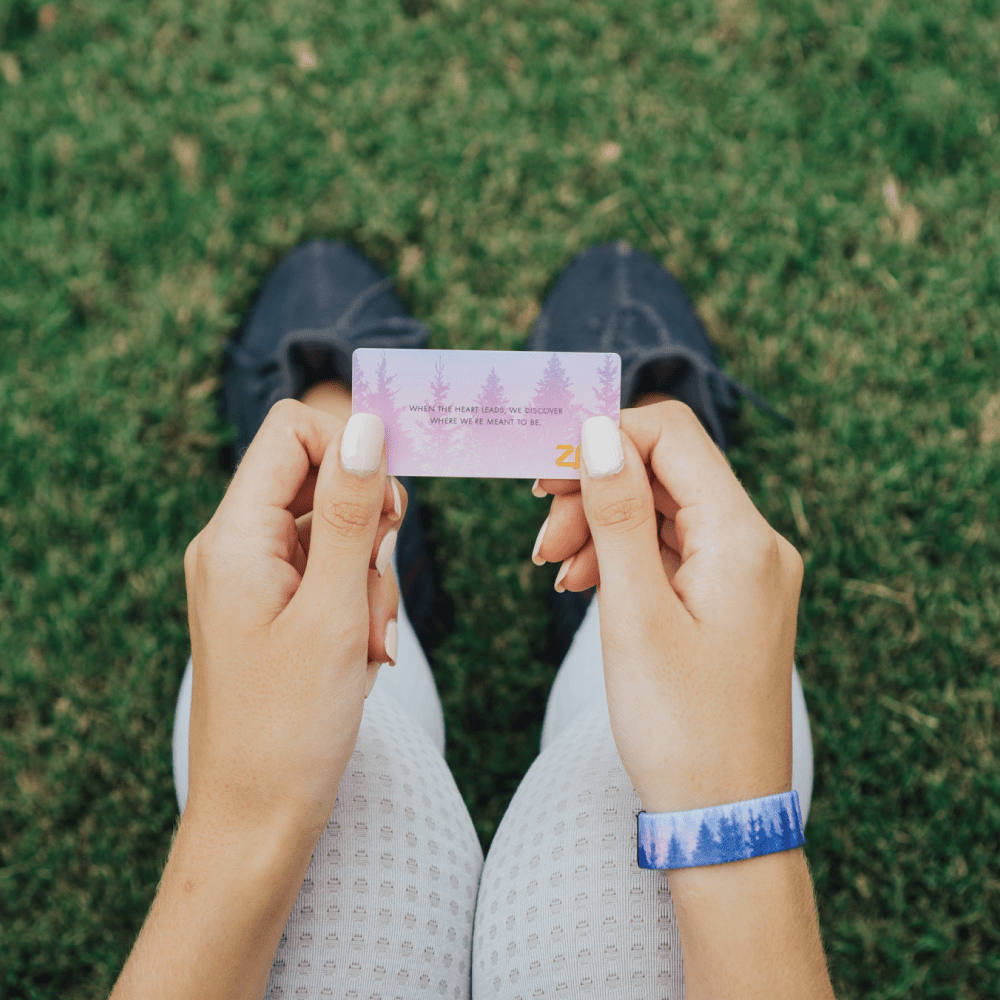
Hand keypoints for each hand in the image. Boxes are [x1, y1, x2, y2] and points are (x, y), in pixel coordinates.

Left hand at [183, 400, 405, 834]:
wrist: (257, 820)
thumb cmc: (290, 727)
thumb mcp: (332, 611)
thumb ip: (349, 512)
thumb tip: (365, 425)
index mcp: (234, 536)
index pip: (293, 431)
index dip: (352, 451)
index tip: (388, 512)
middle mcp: (236, 547)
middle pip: (321, 480)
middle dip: (368, 529)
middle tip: (372, 591)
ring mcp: (254, 580)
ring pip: (335, 532)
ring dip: (370, 579)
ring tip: (365, 645)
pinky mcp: (274, 610)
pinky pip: (329, 575)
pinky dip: (358, 606)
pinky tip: (360, 657)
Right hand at [533, 402, 802, 811]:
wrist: (721, 817)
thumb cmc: (679, 727)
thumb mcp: (634, 614)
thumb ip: (618, 515)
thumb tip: (599, 433)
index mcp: (743, 539)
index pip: (672, 437)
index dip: (604, 437)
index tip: (545, 470)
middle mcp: (756, 545)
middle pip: (664, 474)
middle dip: (594, 491)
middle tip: (540, 535)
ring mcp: (746, 573)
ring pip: (663, 514)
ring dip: (602, 527)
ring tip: (553, 571)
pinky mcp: (730, 599)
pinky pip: (671, 553)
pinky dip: (624, 558)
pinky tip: (582, 584)